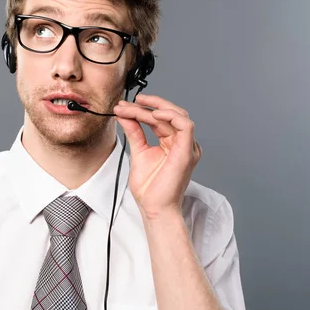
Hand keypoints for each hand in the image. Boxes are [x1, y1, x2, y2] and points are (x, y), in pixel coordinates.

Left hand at [113, 94, 201, 220]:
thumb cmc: (150, 188)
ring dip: (155, 108)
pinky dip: (170, 116)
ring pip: (177, 115)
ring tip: (135, 107)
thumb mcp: (138, 152)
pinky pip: (185, 125)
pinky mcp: (187, 151)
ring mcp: (186, 147)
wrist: (154, 207)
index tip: (122, 106)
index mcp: (172, 143)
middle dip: (149, 104)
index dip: (142, 109)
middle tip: (128, 102)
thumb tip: (124, 115)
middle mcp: (182, 143)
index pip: (160, 119)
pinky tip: (154, 114)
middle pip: (170, 113)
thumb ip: (134, 132)